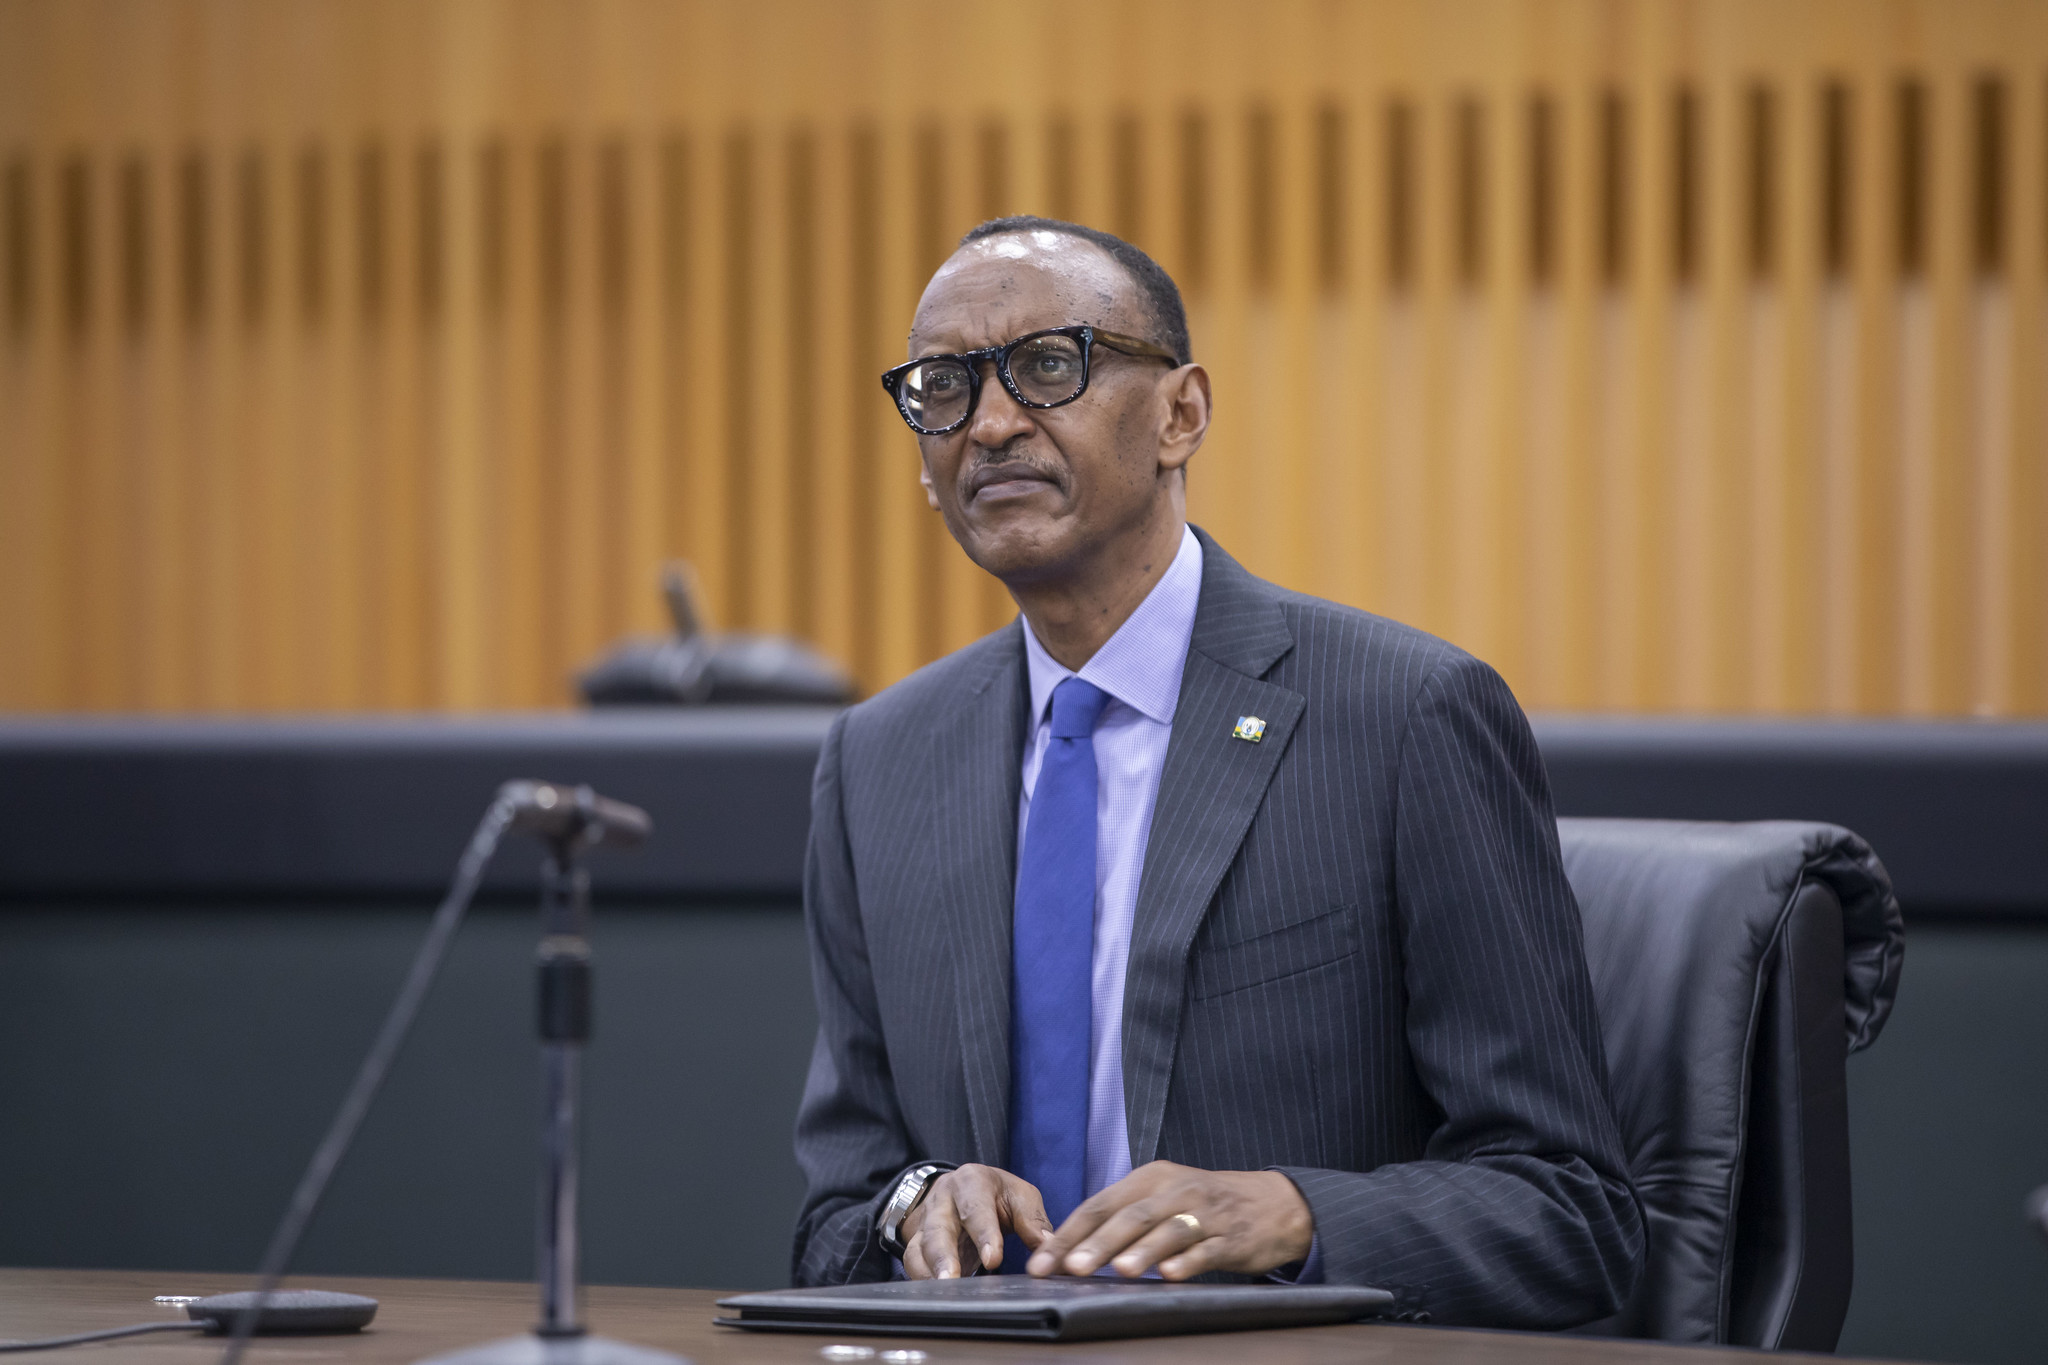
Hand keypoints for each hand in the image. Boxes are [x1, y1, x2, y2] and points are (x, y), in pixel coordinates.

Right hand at [899, 1164, 1054, 1278]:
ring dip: (929, 1271)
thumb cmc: (997, 1194)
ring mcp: (926, 1221)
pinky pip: (912, 1261)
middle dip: (943, 1255)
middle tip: (952, 1280)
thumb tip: (1049, 1248)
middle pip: (939, 1228)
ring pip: (919, 1247)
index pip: (976, 1208)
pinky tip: (933, 1295)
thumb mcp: (1019, 1196)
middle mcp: (943, 1199)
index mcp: (971, 1182)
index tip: (993, 1260)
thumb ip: (1032, 1221)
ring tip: (942, 1292)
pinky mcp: (917, 1242)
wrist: (963, 1188)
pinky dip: (920, 1278)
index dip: (984, 1233)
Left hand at [1026, 1161, 1313, 1280]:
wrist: (1275, 1202)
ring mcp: (1206, 1213)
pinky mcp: (1233, 1237)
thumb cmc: (1205, 1203)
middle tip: (1072, 1268)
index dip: (1069, 1234)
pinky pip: (1207, 1249)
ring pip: (1168, 1230)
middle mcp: (1176, 1190)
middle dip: (1099, 1243)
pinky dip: (1188, 1262)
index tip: (1042, 1263)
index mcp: (1151, 1178)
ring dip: (1142, 1250)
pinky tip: (1170, 1275)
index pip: (1101, 1205)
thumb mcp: (1164, 1197)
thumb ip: (1125, 1218)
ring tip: (1119, 1270)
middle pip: (1131, 1216)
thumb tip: (1072, 1250)